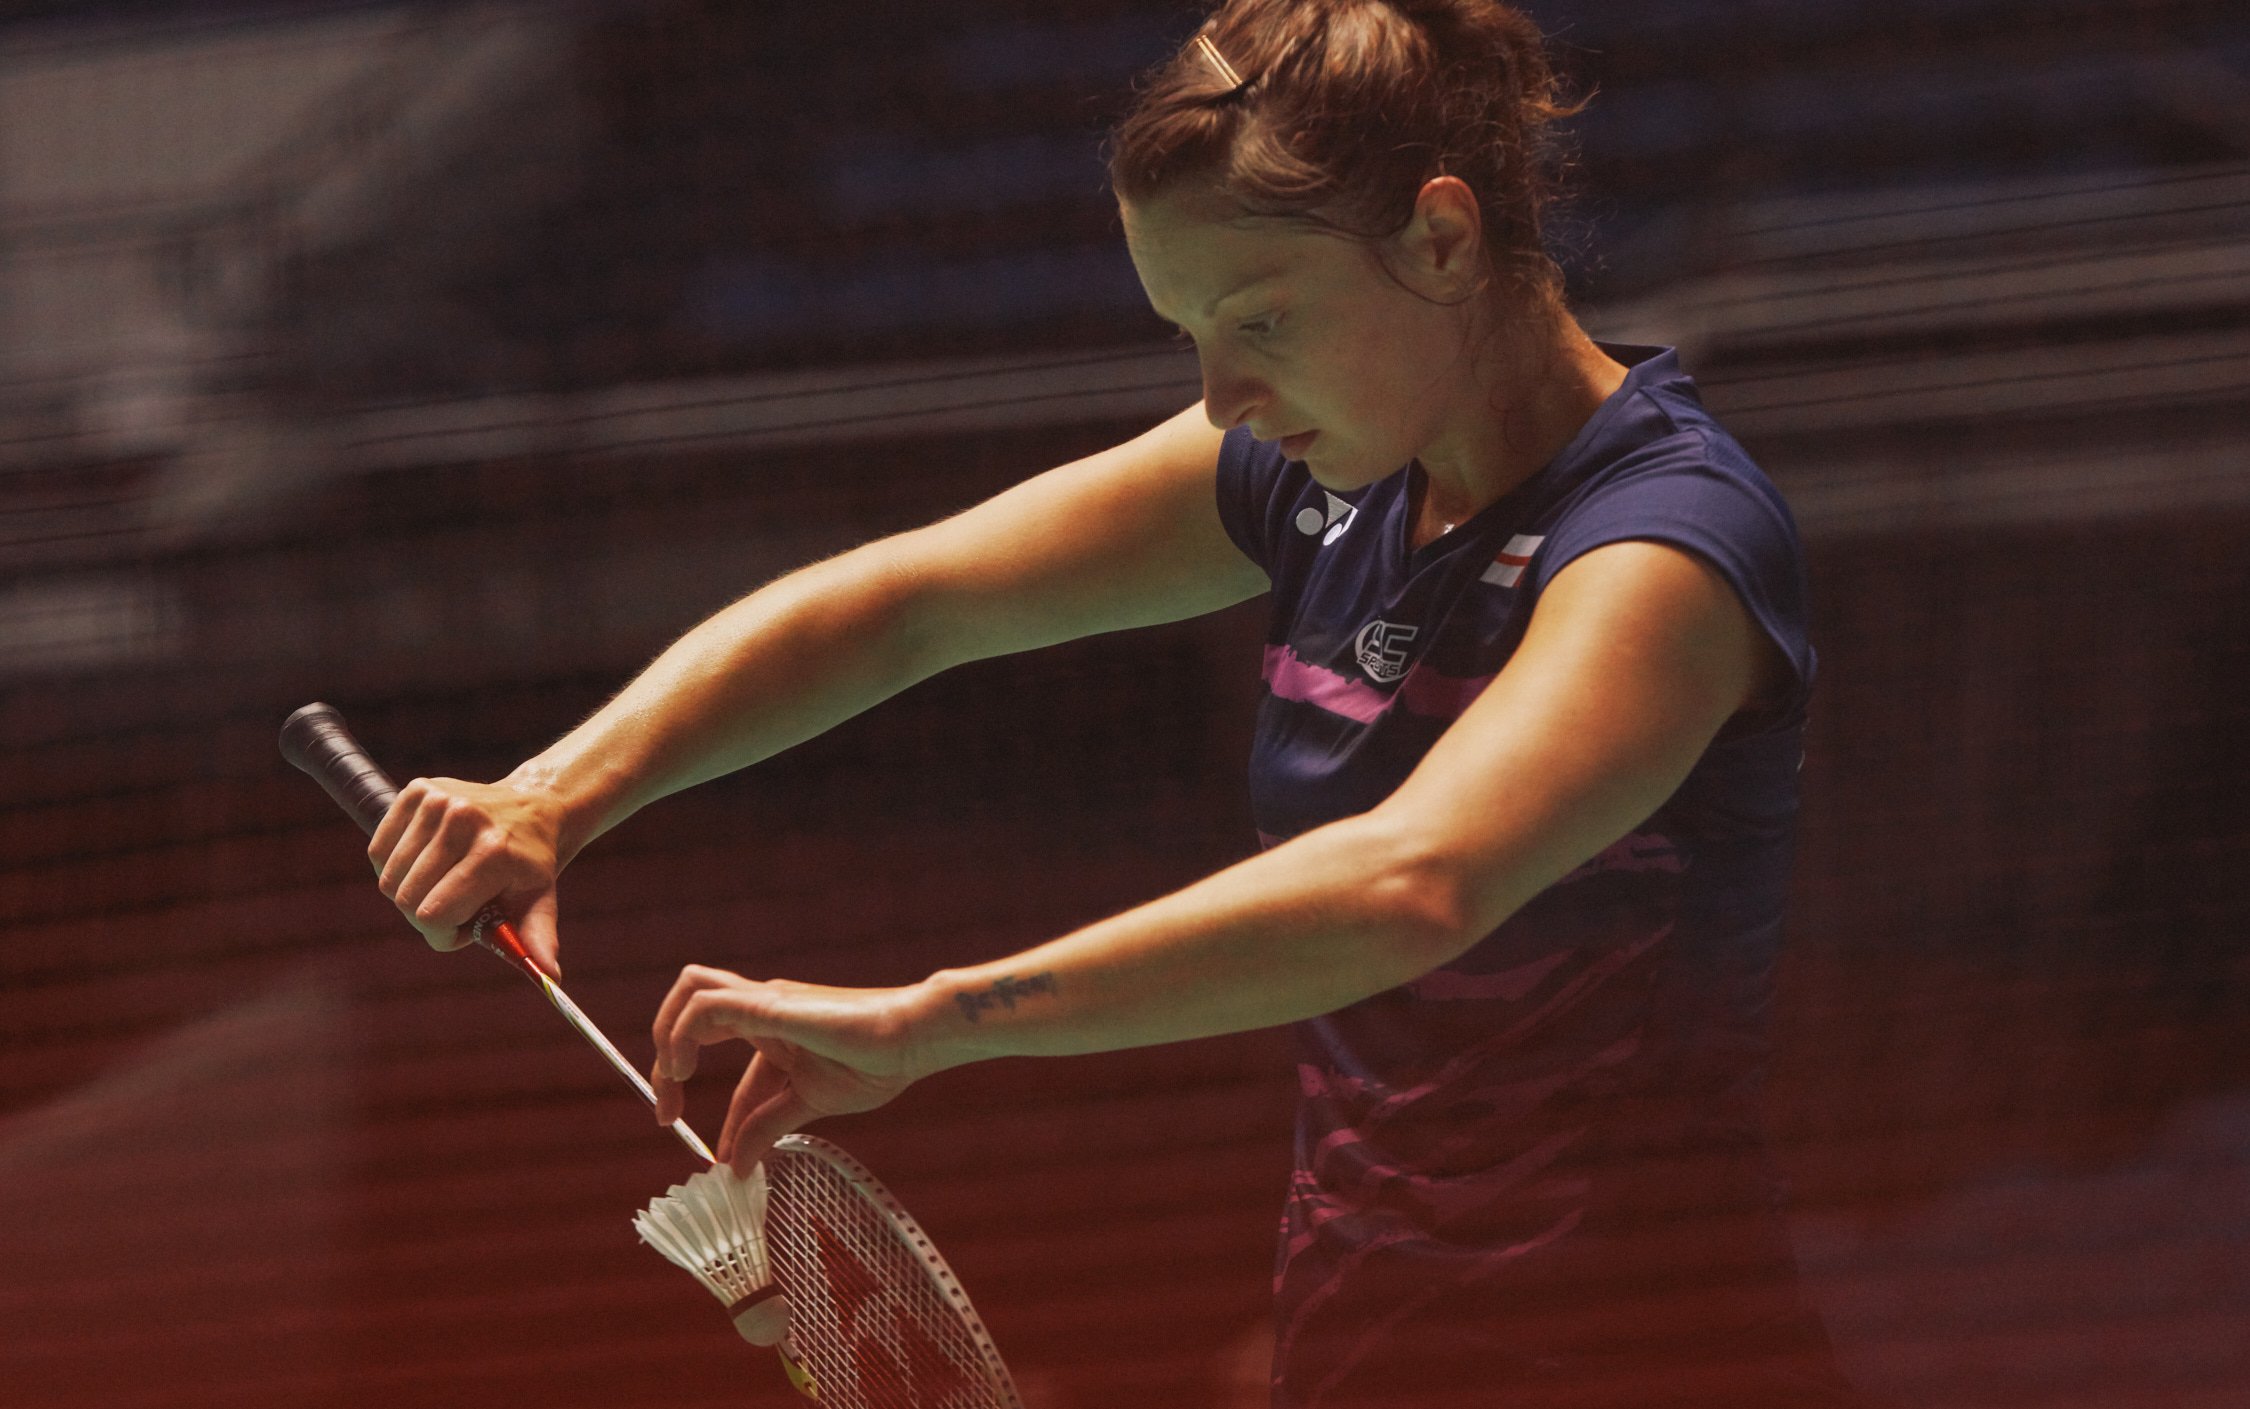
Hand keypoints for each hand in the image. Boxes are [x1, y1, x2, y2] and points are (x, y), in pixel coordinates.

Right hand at [369, 774, 567, 978]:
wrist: (531, 807)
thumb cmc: (529, 864)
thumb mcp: (539, 901)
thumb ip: (538, 939)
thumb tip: (552, 977)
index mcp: (493, 852)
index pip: (433, 915)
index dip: (441, 935)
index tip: (462, 931)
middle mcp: (463, 820)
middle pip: (406, 898)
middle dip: (425, 916)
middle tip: (452, 907)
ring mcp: (437, 800)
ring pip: (389, 877)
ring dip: (409, 891)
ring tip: (443, 883)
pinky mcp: (417, 789)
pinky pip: (378, 850)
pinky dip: (394, 865)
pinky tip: (426, 861)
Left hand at [650, 966, 934, 1174]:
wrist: (914, 1037)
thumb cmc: (879, 1062)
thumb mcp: (811, 1102)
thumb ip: (770, 1126)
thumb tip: (739, 1168)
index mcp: (774, 1027)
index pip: (722, 1056)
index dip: (709, 1106)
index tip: (716, 1156)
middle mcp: (764, 1005)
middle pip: (691, 1006)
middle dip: (665, 1057)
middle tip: (668, 1114)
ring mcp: (766, 1000)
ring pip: (691, 988)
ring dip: (667, 1035)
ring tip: (675, 1082)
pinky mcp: (769, 1004)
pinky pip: (704, 1004)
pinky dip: (682, 1035)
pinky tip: (687, 1072)